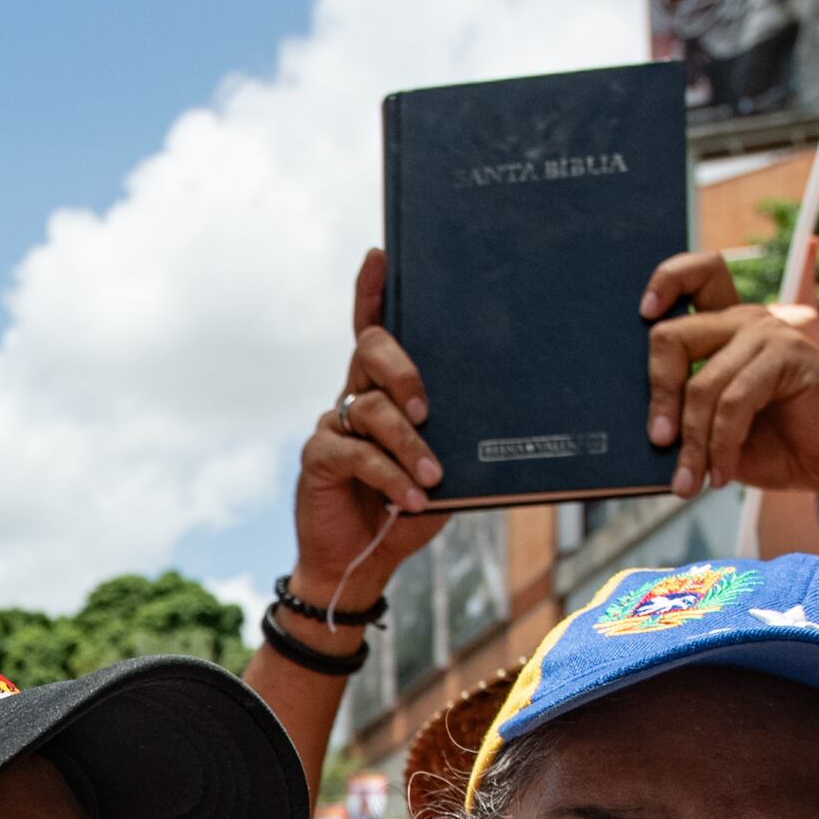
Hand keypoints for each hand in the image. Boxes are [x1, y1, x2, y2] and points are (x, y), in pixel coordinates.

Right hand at [286, 251, 449, 628]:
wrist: (363, 562)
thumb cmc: (407, 509)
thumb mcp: (445, 469)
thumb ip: (456, 437)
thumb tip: (500, 412)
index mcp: (384, 390)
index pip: (374, 329)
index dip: (372, 292)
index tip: (380, 255)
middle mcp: (354, 396)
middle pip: (371, 350)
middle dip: (404, 370)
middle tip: (427, 408)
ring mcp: (332, 425)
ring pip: (370, 407)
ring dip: (408, 444)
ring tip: (432, 478)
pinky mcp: (318, 458)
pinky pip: (355, 452)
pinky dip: (388, 475)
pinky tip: (410, 498)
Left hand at [639, 249, 818, 510]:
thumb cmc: (777, 445)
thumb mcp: (717, 430)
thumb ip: (684, 413)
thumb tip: (643, 427)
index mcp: (724, 328)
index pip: (694, 277)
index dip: (666, 282)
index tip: (644, 312)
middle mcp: (745, 321)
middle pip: (672, 336)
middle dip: (658, 396)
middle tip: (659, 442)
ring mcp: (769, 334)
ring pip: (701, 383)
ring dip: (692, 442)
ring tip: (689, 481)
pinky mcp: (791, 355)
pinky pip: (734, 400)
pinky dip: (722, 444)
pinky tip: (723, 473)